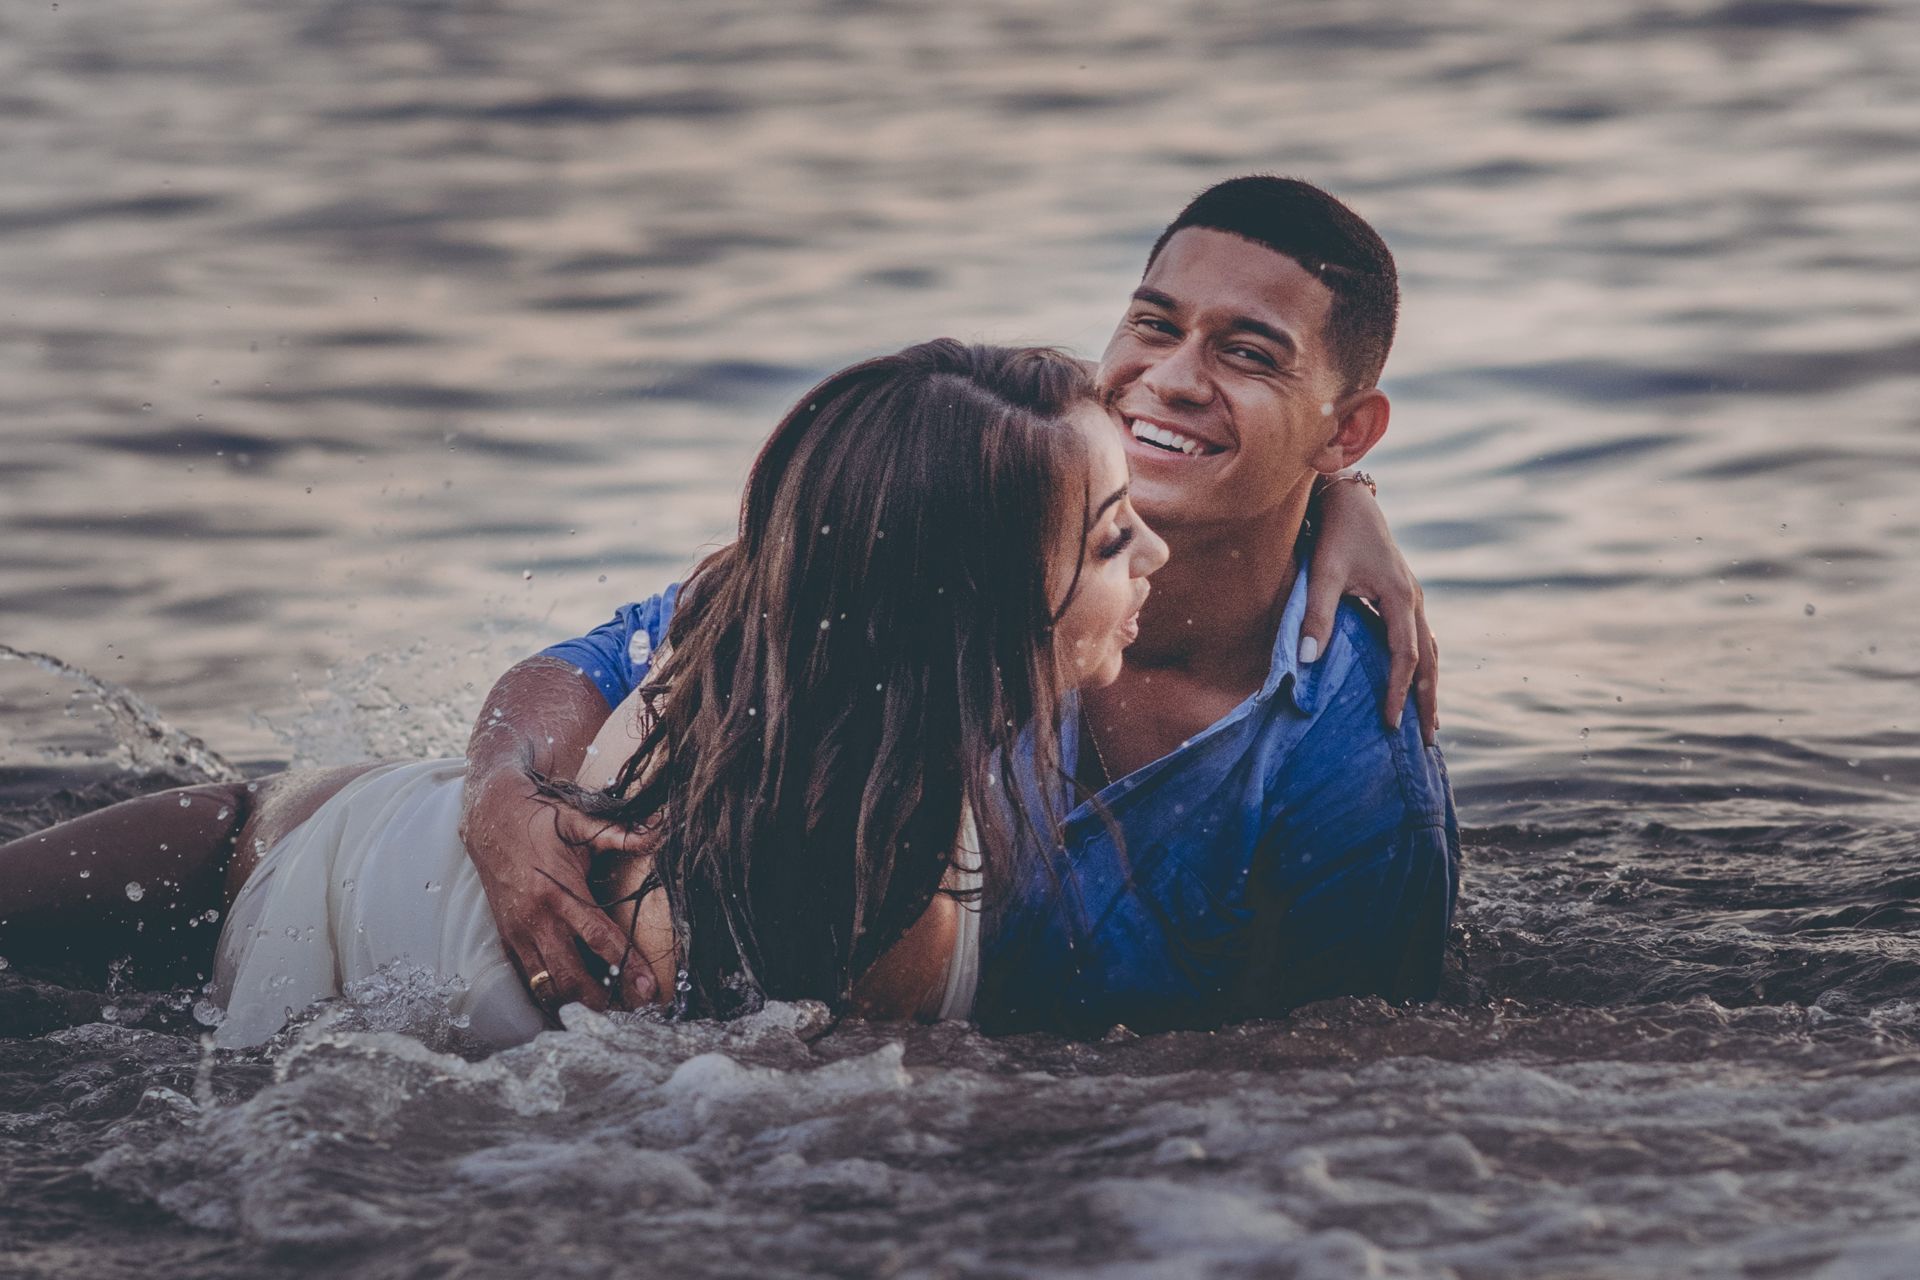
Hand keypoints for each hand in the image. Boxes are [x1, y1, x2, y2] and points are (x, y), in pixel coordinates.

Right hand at [460, 766, 658, 1012]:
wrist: (488, 818)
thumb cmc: (539, 819)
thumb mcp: (579, 821)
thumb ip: (620, 833)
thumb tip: (660, 830)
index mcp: (558, 892)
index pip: (600, 938)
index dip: (627, 965)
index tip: (648, 987)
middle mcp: (536, 918)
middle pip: (570, 976)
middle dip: (601, 999)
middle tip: (631, 1009)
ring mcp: (518, 932)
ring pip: (547, 985)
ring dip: (576, 1001)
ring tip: (607, 1008)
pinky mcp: (508, 938)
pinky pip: (529, 978)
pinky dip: (551, 993)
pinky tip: (573, 999)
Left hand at [1300, 478, 1438, 745]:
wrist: (1349, 499)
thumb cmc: (1334, 534)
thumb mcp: (1322, 574)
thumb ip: (1316, 616)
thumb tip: (1308, 661)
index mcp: (1401, 598)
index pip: (1405, 657)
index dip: (1398, 691)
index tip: (1391, 722)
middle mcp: (1415, 600)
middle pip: (1430, 660)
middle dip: (1428, 700)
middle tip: (1427, 738)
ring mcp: (1413, 597)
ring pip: (1430, 650)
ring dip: (1429, 685)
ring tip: (1428, 719)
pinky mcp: (1404, 594)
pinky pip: (1420, 637)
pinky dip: (1422, 665)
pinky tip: (1415, 682)